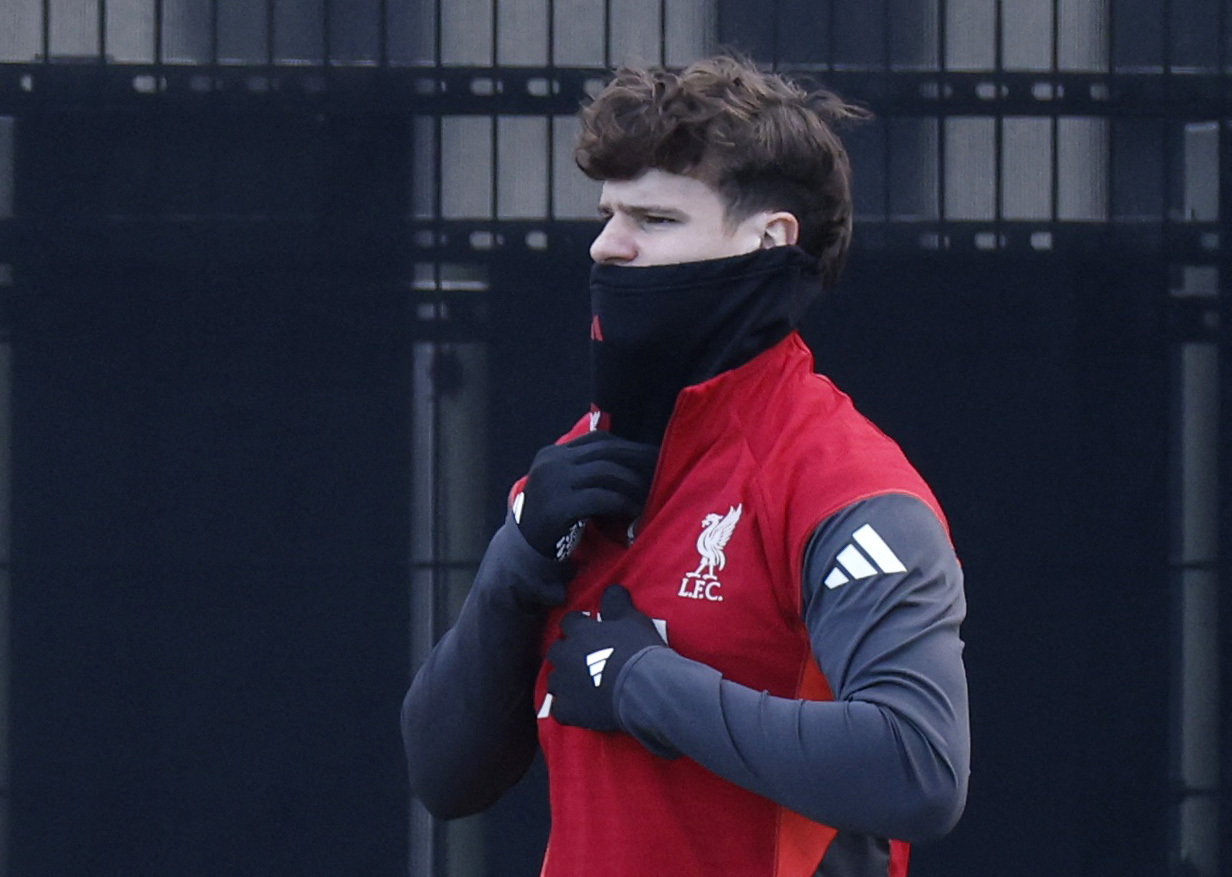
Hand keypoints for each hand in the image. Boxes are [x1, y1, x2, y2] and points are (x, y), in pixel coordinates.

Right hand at [514, 431, 657, 560]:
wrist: (522, 554)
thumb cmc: (551, 523)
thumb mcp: (565, 489)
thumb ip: (587, 473)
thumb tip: (631, 463)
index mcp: (552, 454)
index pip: (598, 440)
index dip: (629, 447)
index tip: (653, 456)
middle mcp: (551, 462)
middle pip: (605, 451)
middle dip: (637, 461)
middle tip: (661, 472)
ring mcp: (553, 482)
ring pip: (606, 472)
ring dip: (634, 483)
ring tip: (651, 495)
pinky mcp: (558, 506)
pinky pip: (601, 497)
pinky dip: (623, 503)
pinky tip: (636, 512)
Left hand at [547, 584, 665, 731]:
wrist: (642, 686)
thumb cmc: (638, 649)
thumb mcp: (632, 618)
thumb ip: (617, 602)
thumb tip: (611, 588)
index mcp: (579, 632)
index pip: (569, 622)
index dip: (578, 626)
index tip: (587, 630)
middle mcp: (565, 655)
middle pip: (556, 651)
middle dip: (566, 654)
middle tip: (584, 659)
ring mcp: (564, 684)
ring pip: (554, 681)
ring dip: (565, 681)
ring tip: (582, 686)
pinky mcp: (568, 710)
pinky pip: (560, 710)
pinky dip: (569, 710)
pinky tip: (581, 710)